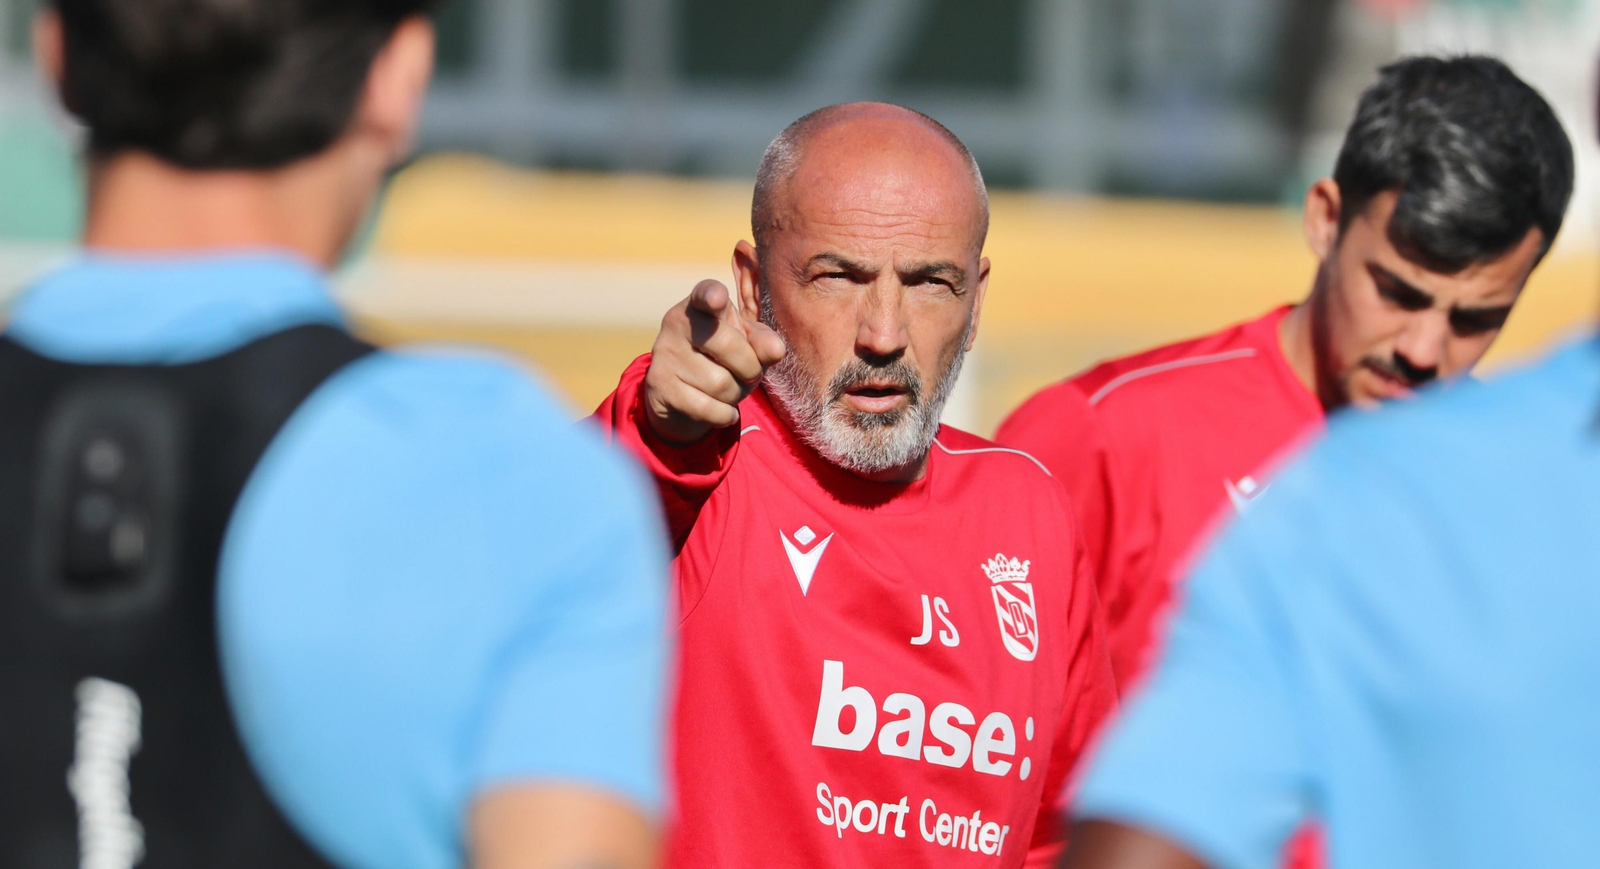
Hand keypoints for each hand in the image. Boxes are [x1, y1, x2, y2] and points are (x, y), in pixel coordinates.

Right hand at [644, 279, 786, 443]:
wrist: (682, 394)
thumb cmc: (723, 358)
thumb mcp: (747, 344)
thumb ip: (763, 343)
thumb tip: (776, 350)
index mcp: (701, 304)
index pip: (706, 293)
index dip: (712, 295)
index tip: (717, 299)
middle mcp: (677, 323)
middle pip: (728, 345)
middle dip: (750, 368)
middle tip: (749, 373)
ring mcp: (665, 355)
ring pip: (720, 383)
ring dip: (736, 394)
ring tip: (729, 389)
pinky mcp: (660, 387)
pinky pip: (707, 408)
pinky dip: (725, 415)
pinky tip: (724, 410)